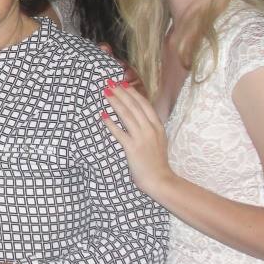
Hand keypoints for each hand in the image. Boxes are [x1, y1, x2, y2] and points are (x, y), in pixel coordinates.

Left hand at [99, 79, 171, 197]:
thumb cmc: (157, 161)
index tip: (122, 83)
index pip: (144, 104)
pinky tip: (102, 116)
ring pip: (127, 115)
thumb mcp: (158, 140)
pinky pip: (119, 133)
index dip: (132, 92)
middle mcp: (150, 129)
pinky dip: (110, 123)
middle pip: (134, 106)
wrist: (160, 179)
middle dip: (121, 92)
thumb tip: (139, 115)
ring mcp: (142, 138)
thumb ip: (150, 127)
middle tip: (110, 83)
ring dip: (115, 102)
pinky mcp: (132, 148)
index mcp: (157, 126)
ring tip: (106, 93)